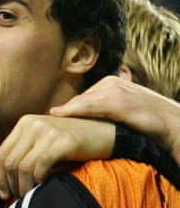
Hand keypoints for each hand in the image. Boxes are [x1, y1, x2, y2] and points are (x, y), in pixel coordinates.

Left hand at [0, 114, 114, 199]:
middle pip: (9, 160)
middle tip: (15, 198)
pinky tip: (42, 187)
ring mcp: (48, 129)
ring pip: (22, 165)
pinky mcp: (63, 139)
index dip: (0, 176)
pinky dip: (38, 180)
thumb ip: (18, 156)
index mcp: (25, 122)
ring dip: (23, 186)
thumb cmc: (74, 143)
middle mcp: (33, 122)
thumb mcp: (43, 148)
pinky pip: (40, 165)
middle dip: (9, 184)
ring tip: (29, 196)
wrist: (108, 133)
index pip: (2, 153)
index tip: (5, 193)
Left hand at [51, 75, 179, 165]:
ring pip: (80, 102)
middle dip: (63, 113)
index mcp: (111, 83)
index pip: (80, 100)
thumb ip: (103, 113)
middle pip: (78, 100)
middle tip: (41, 125)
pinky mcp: (119, 100)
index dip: (65, 113)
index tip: (45, 123)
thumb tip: (77, 124)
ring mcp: (116, 89)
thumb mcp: (121, 113)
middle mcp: (111, 82)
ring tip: (44, 123)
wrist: (174, 125)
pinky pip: (90, 105)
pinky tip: (57, 115)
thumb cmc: (147, 123)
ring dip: (64, 113)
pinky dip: (73, 110)